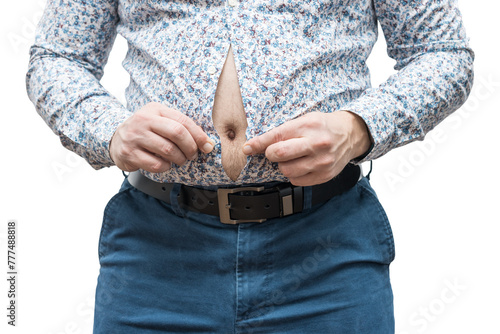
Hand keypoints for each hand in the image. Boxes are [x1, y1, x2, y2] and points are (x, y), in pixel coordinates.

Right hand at [109, 102, 213, 172]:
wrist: (116, 139)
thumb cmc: (146, 131)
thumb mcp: (160, 121)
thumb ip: (182, 128)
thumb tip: (208, 144)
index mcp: (155, 109)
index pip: (183, 120)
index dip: (199, 135)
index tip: (207, 146)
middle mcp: (144, 120)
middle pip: (177, 133)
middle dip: (190, 147)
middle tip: (192, 155)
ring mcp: (135, 136)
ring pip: (168, 150)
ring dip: (179, 159)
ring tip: (180, 160)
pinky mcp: (129, 153)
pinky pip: (156, 164)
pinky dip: (166, 167)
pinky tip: (165, 164)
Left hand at [242, 111, 371, 185]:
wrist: (351, 134)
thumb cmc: (323, 126)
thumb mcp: (305, 119)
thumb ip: (284, 131)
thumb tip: (257, 145)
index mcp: (309, 126)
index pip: (276, 136)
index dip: (258, 144)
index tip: (247, 148)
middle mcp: (317, 144)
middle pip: (280, 154)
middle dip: (271, 154)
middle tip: (274, 152)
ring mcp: (322, 162)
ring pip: (287, 171)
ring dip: (283, 166)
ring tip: (291, 158)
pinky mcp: (325, 175)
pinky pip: (297, 181)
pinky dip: (294, 175)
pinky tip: (301, 165)